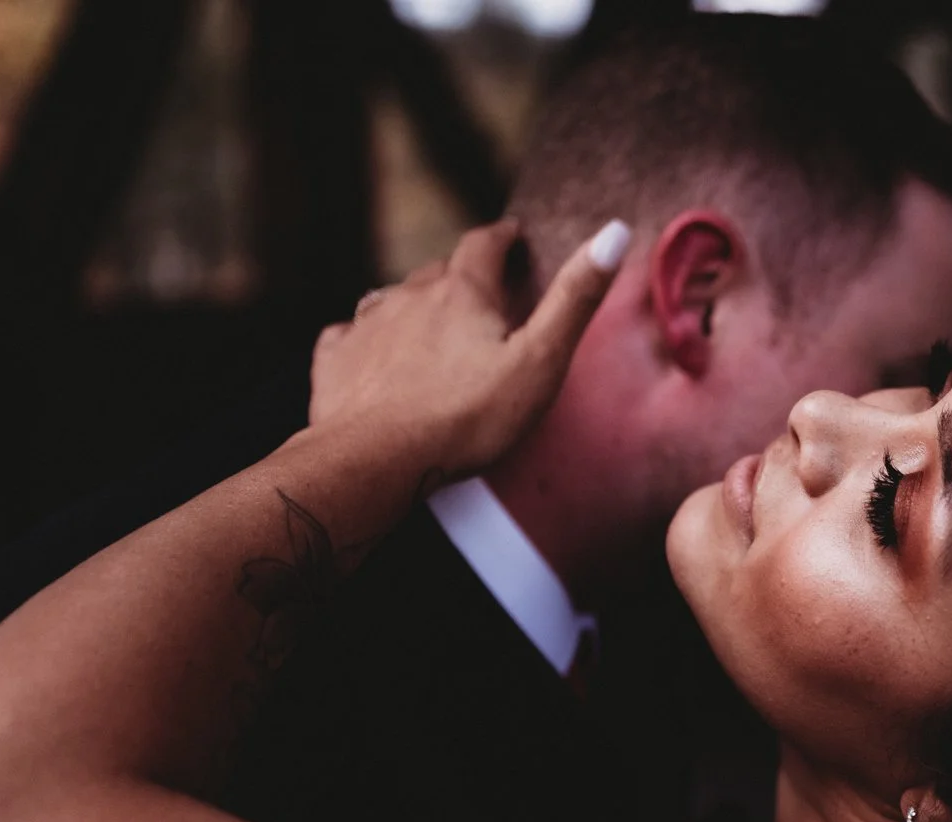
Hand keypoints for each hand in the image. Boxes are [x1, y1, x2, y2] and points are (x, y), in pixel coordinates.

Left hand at [308, 218, 627, 476]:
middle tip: (481, 289)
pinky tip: (371, 350)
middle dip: (462, 274)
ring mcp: (368, 325)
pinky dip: (366, 335)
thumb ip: (575, 299)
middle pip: (440, 270)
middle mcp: (410, 295)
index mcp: (462, 292)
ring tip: (431, 321)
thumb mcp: (540, 360)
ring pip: (394, 297)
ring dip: (415, 303)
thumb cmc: (468, 417)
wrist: (376, 458)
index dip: (502, 238)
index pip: (484, 244)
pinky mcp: (336, 359)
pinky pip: (350, 333)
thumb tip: (615, 233)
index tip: (512, 236)